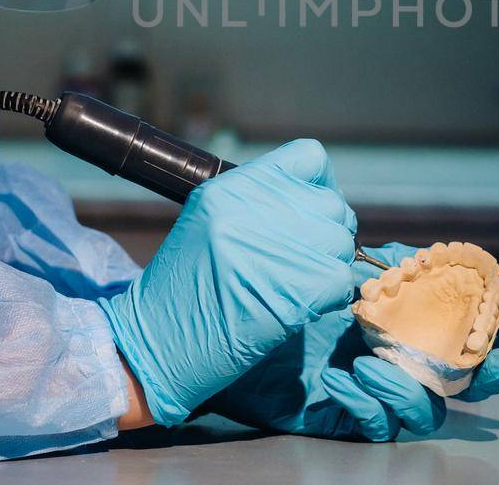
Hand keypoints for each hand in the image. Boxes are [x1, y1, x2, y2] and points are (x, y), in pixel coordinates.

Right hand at [97, 140, 356, 425]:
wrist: (156, 343)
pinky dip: (330, 296)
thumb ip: (259, 202)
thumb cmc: (184, 289)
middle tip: (305, 261)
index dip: (321, 186)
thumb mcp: (209, 222)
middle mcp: (253, 208)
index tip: (311, 214)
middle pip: (332, 204)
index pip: (309, 156)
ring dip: (329, 267)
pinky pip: (342, 279)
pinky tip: (303, 307)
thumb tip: (317, 201)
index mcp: (231, 186)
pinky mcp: (296, 288)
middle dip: (326, 234)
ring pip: (342, 243)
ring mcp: (275, 246)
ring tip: (297, 285)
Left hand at [206, 241, 498, 440]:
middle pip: (458, 366)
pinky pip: (377, 427)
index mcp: (384, 302)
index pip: (452, 308)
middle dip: (487, 365)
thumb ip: (339, 233)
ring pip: (427, 404)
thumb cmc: (242, 285)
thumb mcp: (298, 247)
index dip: (491, 313)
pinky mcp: (339, 415)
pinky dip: (371, 407)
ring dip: (415, 385)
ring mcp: (364, 383)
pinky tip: (345, 381)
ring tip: (374, 361)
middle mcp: (382, 344)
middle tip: (496, 361)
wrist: (189, 330)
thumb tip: (393, 238)